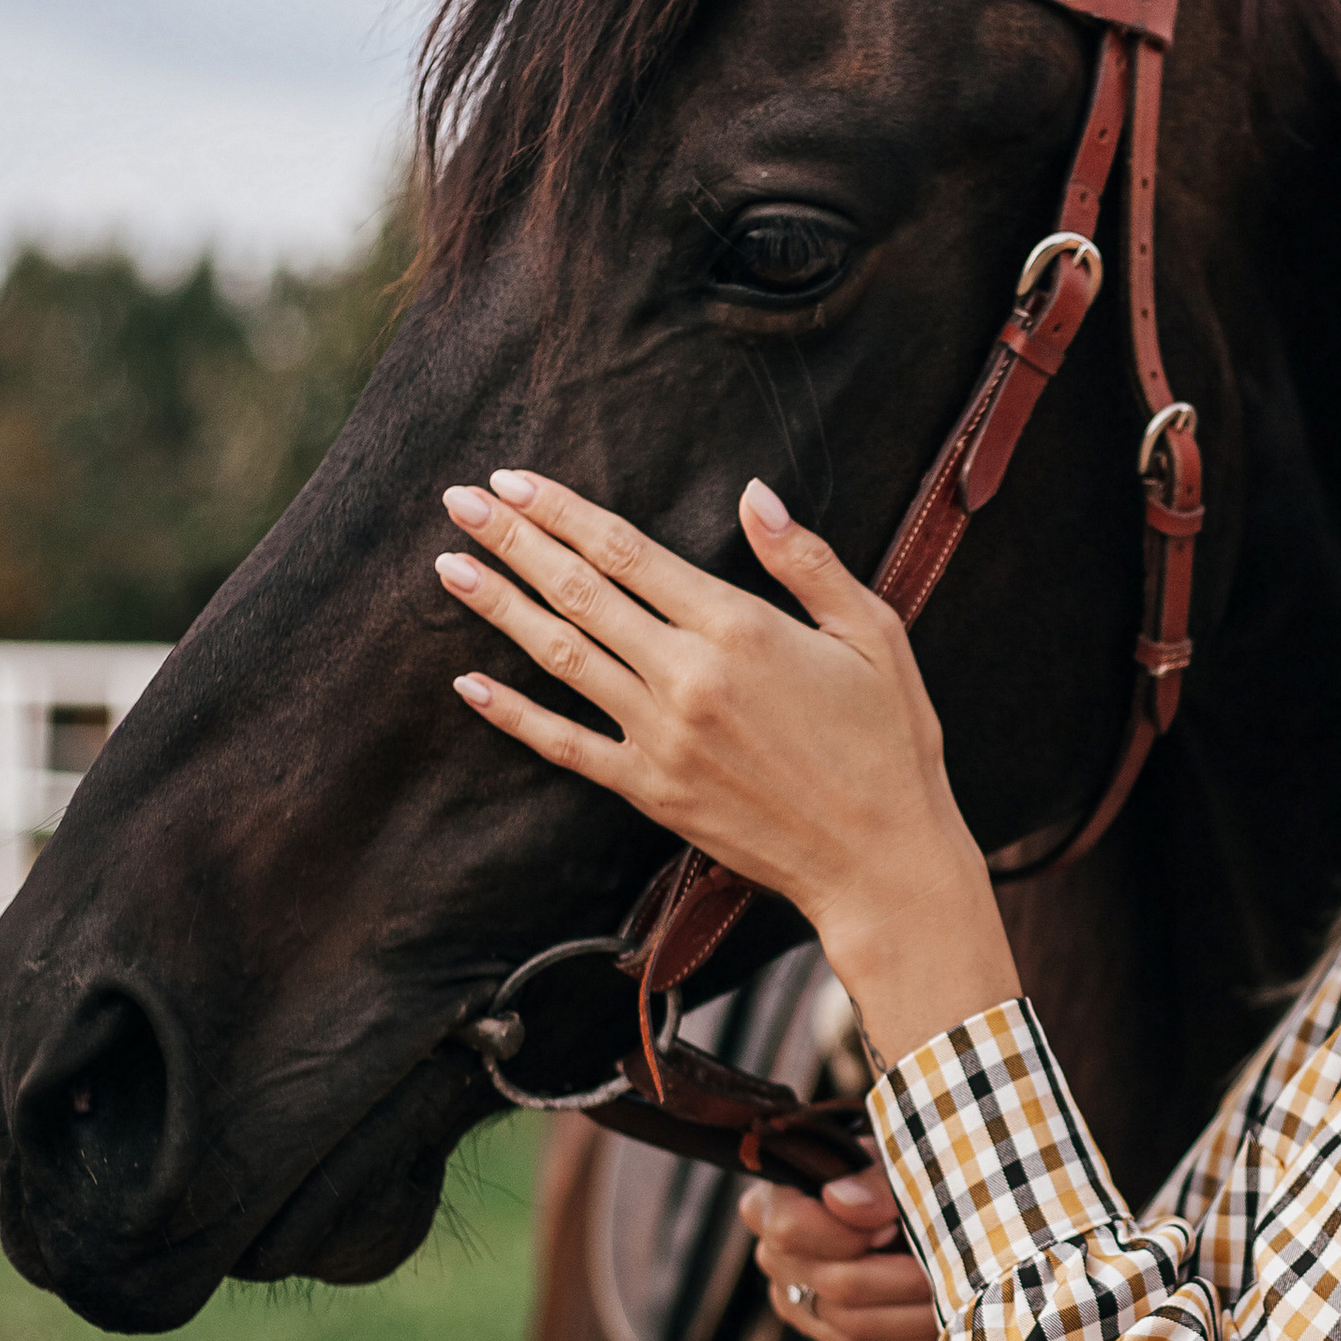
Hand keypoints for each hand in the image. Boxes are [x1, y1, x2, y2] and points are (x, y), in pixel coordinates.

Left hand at [436, 469, 1018, 1064]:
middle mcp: (688, 676)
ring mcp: (661, 737)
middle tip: (459, 500)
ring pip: (561, 656)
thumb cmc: (891, 743)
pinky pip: (566, 745)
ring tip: (449, 565)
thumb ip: (806, 561)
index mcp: (740, 627)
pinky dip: (512, 714)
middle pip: (580, 591)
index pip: (627, 551)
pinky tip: (468, 683)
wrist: (882, 861)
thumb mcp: (873, 633)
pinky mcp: (651, 791)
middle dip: (513, 540)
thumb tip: (753, 494)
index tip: (513, 479)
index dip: (563, 510)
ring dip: (500, 606)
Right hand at [741, 1156, 938, 1340]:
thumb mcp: (882, 1163)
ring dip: (913, 1311)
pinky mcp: (817, 1328)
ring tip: (955, 1291)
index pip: (792, 1230)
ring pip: (852, 1322)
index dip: (847, 1233)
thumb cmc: (881, 1175)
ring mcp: (790, 1297)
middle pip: (835, 1283)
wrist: (882, 1200)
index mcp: (770, 1205)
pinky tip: (936, 1314)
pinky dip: (905, 1331)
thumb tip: (846, 1203)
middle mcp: (772, 1255)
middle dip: (901, 1276)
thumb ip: (869, 1181)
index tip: (890, 1226)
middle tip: (947, 1263)